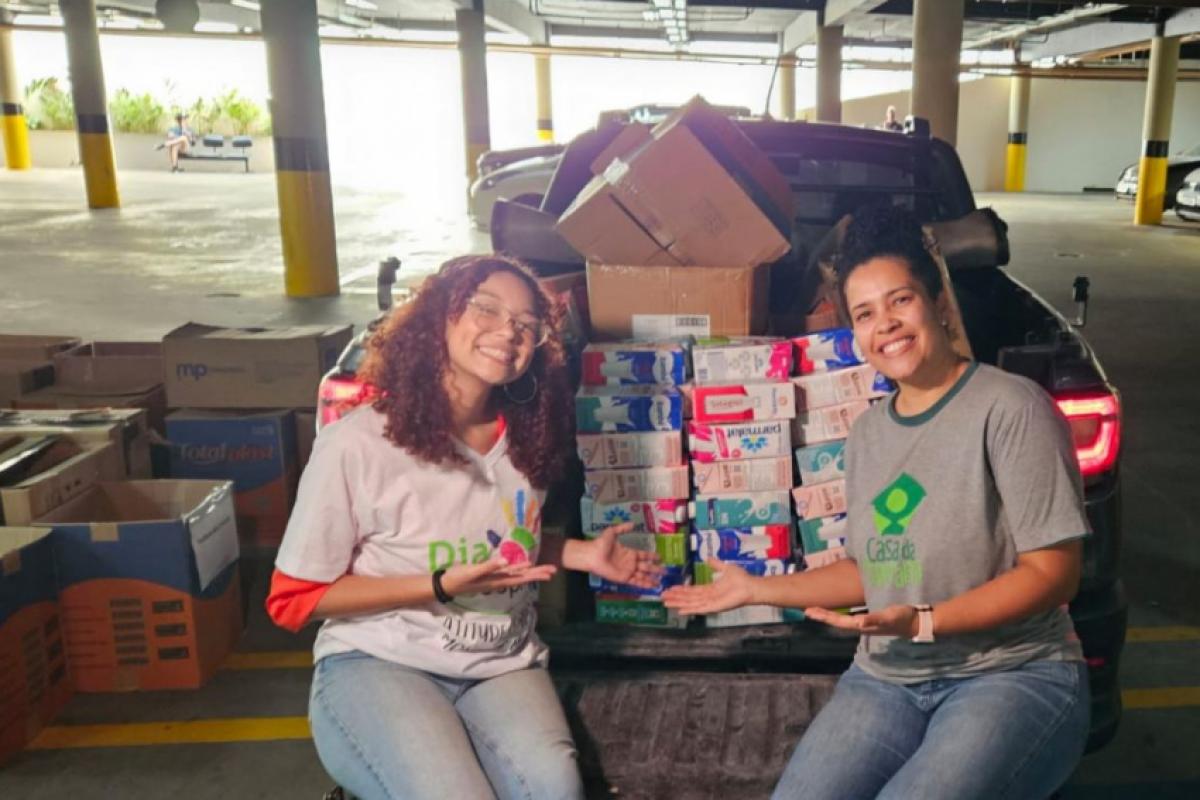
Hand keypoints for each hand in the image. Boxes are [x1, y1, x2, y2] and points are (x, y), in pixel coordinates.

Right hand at [441, 557, 556, 596]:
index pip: (521, 577)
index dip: (535, 574)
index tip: (550, 572)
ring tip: (543, 570)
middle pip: (522, 577)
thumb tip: (507, 562)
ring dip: (530, 572)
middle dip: (538, 573)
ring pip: (516, 575)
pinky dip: (517, 569)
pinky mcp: (488, 575)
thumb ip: (489, 567)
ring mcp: (493, 578)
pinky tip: (520, 567)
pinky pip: (507, 572)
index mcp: (497, 580)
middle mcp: (498, 580)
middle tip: (554, 571)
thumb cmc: (458, 578)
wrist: (445, 585)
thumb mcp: (472, 572)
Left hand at [580, 523, 664, 588]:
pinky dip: (644, 584)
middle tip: (665, 571)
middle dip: (656, 569)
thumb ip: (623, 528)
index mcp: (629, 553)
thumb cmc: (601, 543)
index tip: (660, 557)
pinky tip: (651, 586)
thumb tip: (633, 523)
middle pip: (646, 567)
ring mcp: (627, 571)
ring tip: (661, 582)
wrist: (593, 554)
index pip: (644, 555)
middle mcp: (630, 563)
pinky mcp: (624, 578)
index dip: (652, 556)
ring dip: (651, 579)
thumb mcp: (612, 532)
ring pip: (642, 576)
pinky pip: (636, 582)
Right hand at [661, 558, 755, 614]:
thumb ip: (716, 564)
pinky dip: (689, 609)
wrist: (751, 586)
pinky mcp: (714, 607)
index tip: (670, 588)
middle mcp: (708, 597)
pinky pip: (699, 609)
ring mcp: (710, 603)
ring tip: (666, 603)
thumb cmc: (741, 579)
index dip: (681, 590)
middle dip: (675, 597)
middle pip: (688, 598)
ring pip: (690, 603)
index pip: (692, 590)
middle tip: (662, 596)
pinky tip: (680, 610)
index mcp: (710, 589)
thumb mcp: (725, 568)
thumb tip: (708, 558)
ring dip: (678, 603)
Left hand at [804, 604, 917, 636]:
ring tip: (816, 610)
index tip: (810, 611)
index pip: (839, 621)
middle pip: (837, 621)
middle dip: (822, 615)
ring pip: (842, 620)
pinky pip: (850, 616)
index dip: (825, 617)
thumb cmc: (902, 618)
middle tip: (806, 609)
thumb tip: (858, 622)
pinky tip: (837, 610)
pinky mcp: (869, 619)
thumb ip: (874, 620)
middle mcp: (861, 625)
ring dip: (829, 615)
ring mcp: (864, 623)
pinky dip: (840, 613)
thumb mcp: (889, 617)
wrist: (915, 623)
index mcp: (862, 625)